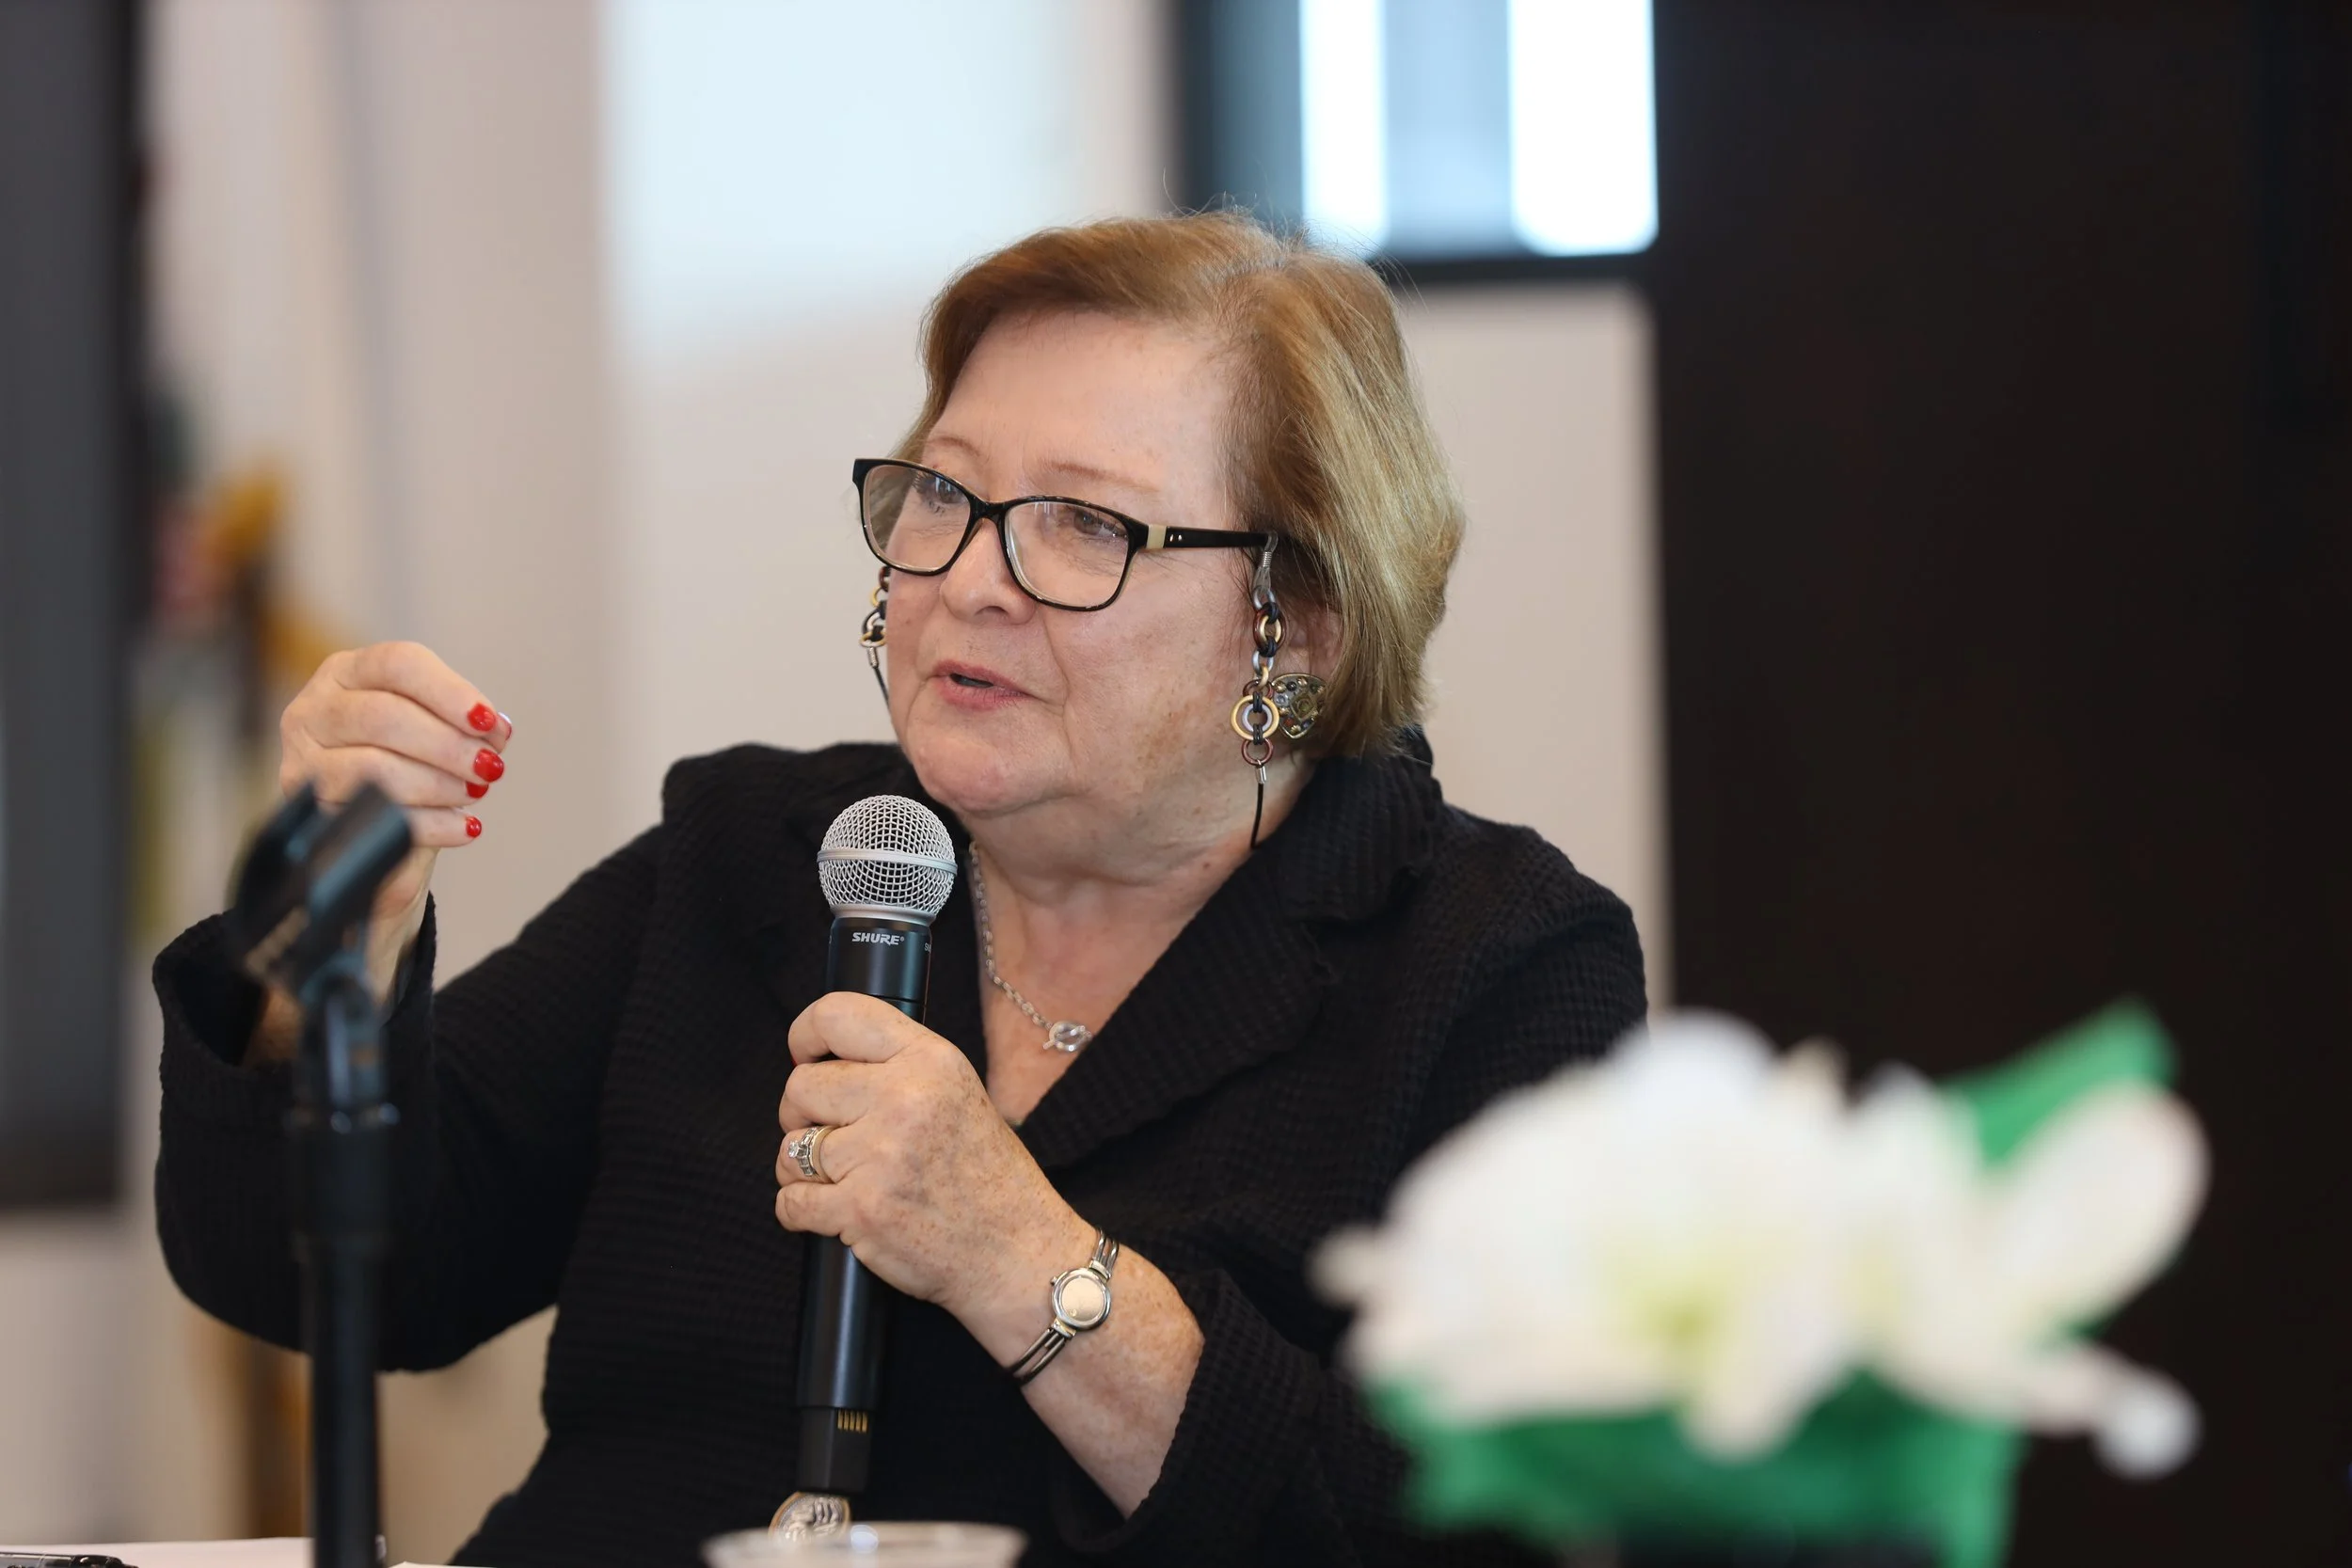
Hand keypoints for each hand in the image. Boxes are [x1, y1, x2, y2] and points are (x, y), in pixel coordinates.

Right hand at [274, 640, 513, 999]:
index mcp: (346, 677)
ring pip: (368, 763)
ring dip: (435, 783)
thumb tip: (495, 731)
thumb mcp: (432, 753)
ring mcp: (297, 766)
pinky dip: (425, 824)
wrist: (353, 880)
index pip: (397, 662)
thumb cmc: (405, 793)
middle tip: (492, 774)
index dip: (452, 692)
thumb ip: (454, 731)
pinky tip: (462, 832)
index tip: (497, 725)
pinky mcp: (301, 819)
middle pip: (384, 714)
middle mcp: (310, 713)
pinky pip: (363, 815)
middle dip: (449, 745)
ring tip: (474, 801)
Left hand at [775, 993, 1091, 1331]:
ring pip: (791, 1147)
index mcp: (930, 1061)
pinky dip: (799, 1210)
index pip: (837, 1016)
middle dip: (802, 1114)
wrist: (1017, 1252)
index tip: (803, 1055)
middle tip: (830, 1135)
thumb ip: (900, 1069)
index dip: (805, 1035)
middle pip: (801, 1086)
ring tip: (841, 1179)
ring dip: (803, 1168)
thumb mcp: (959, 1093)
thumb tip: (824, 1062)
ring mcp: (879, 1155)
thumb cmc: (989, 1179)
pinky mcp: (860, 1209)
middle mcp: (903, 1098)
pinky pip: (790, 1200)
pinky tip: (832, 1211)